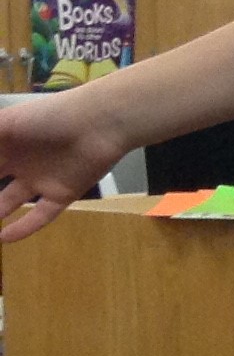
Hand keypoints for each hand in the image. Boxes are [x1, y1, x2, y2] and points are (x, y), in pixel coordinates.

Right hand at [0, 85, 133, 240]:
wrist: (100, 123)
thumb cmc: (49, 116)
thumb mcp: (7, 124)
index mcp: (5, 143)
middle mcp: (20, 163)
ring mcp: (41, 179)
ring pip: (10, 203)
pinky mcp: (63, 194)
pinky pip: (41, 216)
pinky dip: (24, 228)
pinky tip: (4, 238)